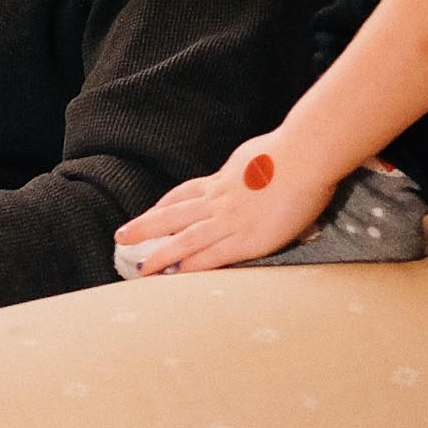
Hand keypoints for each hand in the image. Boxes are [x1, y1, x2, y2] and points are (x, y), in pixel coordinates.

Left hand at [112, 133, 341, 275]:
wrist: (306, 156)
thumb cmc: (293, 150)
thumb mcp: (260, 155)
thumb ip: (249, 169)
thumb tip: (252, 168)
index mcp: (223, 179)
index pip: (186, 192)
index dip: (164, 204)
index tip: (150, 212)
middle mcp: (220, 200)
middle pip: (173, 214)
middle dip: (145, 227)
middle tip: (121, 237)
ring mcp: (230, 220)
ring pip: (184, 239)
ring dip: (160, 254)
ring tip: (141, 267)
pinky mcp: (247, 239)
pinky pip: (212, 256)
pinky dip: (192, 267)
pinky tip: (178, 277)